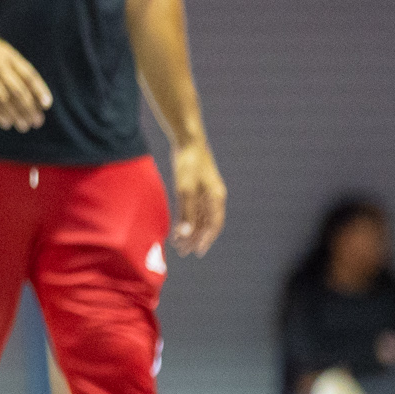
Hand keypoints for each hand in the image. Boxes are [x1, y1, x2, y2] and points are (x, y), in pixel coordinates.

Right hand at [0, 26, 52, 131]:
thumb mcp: (7, 52)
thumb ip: (19, 69)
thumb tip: (36, 93)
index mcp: (10, 57)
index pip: (29, 75)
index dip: (39, 90)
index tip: (47, 105)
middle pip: (18, 90)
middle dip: (29, 108)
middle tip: (37, 122)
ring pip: (4, 99)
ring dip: (15, 114)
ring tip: (24, 126)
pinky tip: (6, 123)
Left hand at [170, 138, 226, 255]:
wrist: (188, 142)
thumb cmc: (188, 164)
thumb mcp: (185, 190)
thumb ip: (187, 213)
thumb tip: (186, 235)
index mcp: (216, 198)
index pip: (214, 225)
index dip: (206, 239)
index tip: (196, 252)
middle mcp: (214, 197)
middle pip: (206, 223)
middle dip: (195, 238)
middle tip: (182, 251)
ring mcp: (207, 192)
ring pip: (200, 217)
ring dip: (190, 230)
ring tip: (178, 242)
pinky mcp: (198, 187)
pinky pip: (195, 208)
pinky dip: (187, 219)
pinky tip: (178, 226)